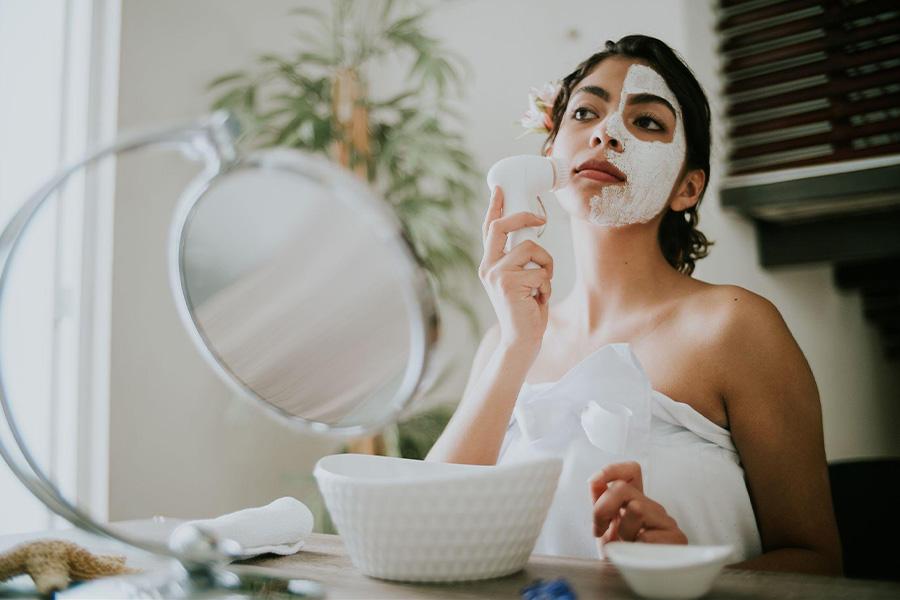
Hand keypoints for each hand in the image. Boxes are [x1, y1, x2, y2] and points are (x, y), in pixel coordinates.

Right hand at [479, 186, 552, 349]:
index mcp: (489, 265)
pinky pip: (540, 270)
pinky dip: (547, 283)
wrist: (520, 341)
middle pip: (502, 227)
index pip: (489, 230)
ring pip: (530, 248)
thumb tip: (533, 234)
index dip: (495, 207)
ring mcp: (496, 275)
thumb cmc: (525, 311)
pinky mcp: (510, 284)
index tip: (500, 188)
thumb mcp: (519, 281)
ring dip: (546, 264)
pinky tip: (539, 298)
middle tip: (540, 219)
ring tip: (542, 284)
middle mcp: (488, 267)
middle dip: (524, 216)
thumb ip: (519, 260)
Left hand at [589, 462, 686, 544]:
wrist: (636, 579)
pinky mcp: (677, 538)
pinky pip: (648, 534)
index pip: (630, 471)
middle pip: (622, 488)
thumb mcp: (605, 526)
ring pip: (637, 508)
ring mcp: (665, 520)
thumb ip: (600, 501)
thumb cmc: (622, 553)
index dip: (612, 469)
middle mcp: (651, 506)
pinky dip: (637, 548)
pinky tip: (640, 553)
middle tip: (600, 529)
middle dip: (602, 508)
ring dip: (623, 531)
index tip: (596, 483)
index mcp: (634, 500)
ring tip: (627, 544)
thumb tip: (594, 480)